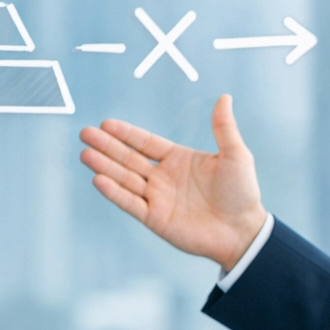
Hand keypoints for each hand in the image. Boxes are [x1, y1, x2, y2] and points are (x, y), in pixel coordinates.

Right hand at [79, 95, 267, 271]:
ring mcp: (158, 198)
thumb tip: (224, 97)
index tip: (106, 123)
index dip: (126, 134)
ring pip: (125, 179)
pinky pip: (130, 203)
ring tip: (85, 154)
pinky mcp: (155, 219)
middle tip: (86, 133)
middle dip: (107, 146)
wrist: (243, 231)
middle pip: (129, 158)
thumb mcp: (235, 155)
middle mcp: (164, 178)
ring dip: (105, 167)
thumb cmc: (242, 193)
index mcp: (178, 160)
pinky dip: (115, 192)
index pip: (145, 143)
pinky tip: (98, 179)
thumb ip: (224, 127)